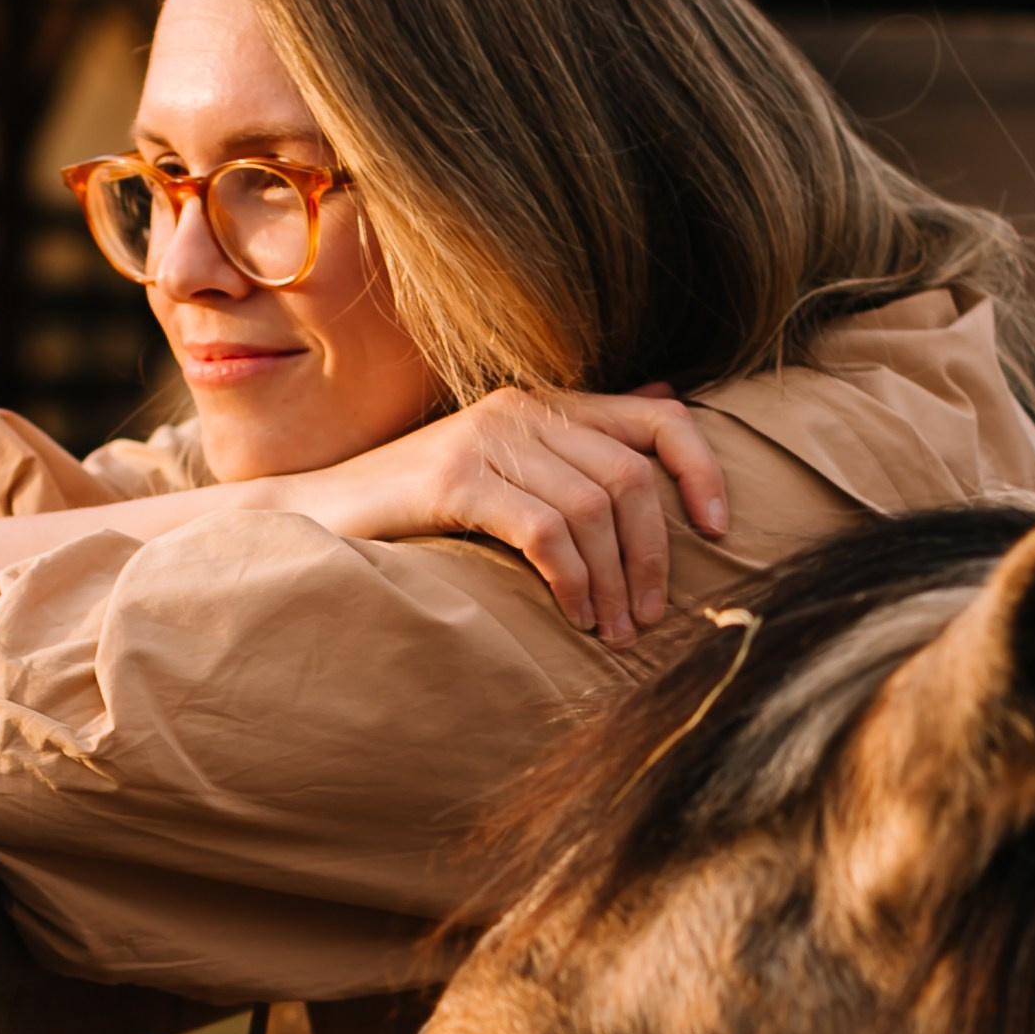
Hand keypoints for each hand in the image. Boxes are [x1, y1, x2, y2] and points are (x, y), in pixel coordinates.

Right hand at [277, 385, 729, 640]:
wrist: (315, 516)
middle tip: (646, 617)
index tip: (719, 530)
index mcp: (543, 403)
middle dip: (653, 554)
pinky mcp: (455, 479)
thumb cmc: (414, 509)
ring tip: (609, 630)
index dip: (701, 469)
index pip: (659, 416)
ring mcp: (487, 439)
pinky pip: (545, 529)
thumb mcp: (505, 472)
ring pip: (593, 507)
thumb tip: (664, 408)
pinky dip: (571, 578)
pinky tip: (572, 614)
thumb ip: (577, 448)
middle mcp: (521, 409)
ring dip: (613, 580)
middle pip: (632, 476)